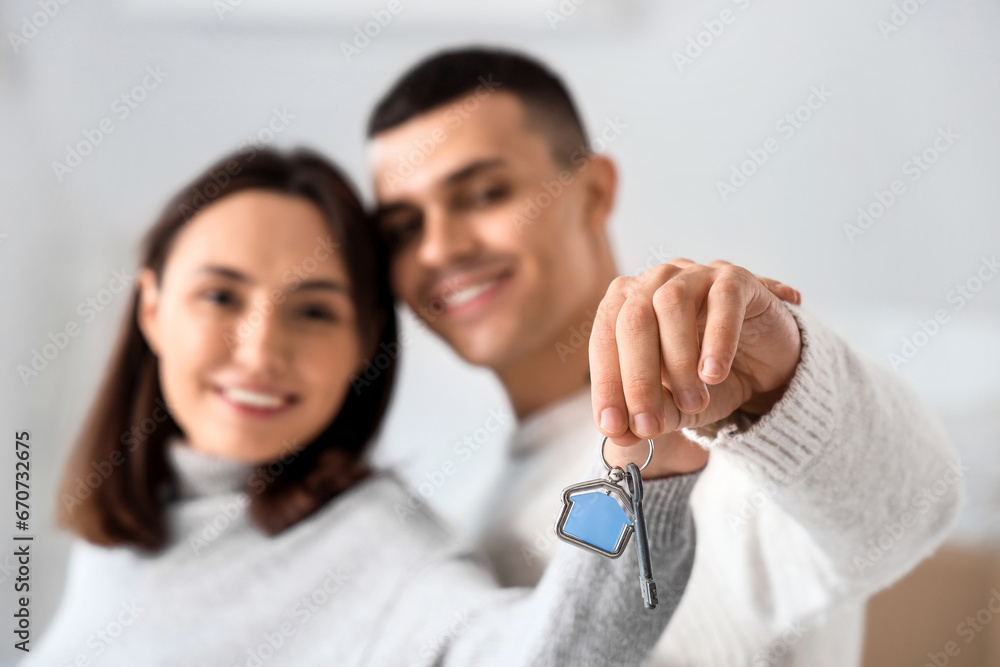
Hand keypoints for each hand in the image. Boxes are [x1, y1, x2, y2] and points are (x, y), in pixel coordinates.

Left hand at [590, 259, 801, 473]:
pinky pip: (723, 301)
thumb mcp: (673, 405)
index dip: (606, 384)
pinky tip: (714, 374)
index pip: (604, 340)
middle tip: (648, 424)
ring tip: (693, 402)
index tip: (612, 427)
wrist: (767, 367)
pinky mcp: (736, 279)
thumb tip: (621, 435)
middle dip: (637, 378)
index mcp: (626, 306)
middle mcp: (654, 282)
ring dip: (678, 360)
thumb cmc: (705, 379)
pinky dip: (718, 340)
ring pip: (671, 304)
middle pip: (632, 320)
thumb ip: (648, 414)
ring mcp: (694, 275)